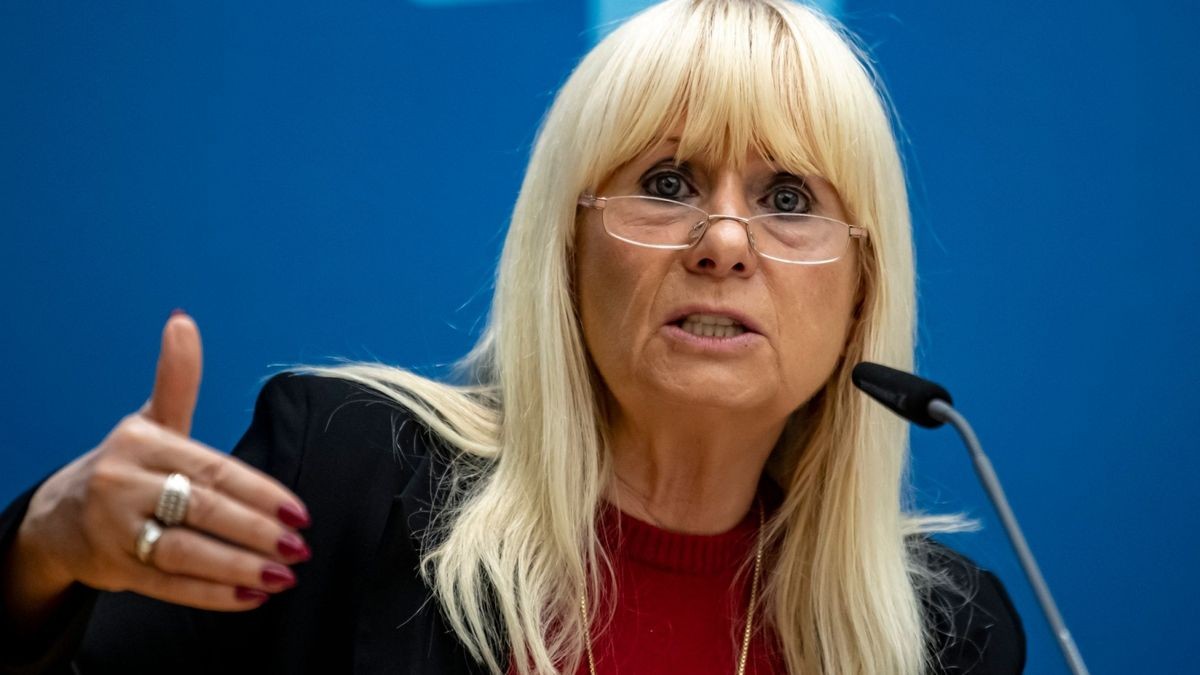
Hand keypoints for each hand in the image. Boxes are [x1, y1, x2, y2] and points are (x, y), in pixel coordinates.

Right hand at [11, 311, 310, 613]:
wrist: (58, 515)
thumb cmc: (127, 465)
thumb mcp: (151, 420)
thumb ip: (176, 378)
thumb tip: (183, 319)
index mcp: (143, 444)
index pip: (213, 470)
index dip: (259, 492)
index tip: (299, 511)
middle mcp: (124, 485)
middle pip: (202, 510)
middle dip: (255, 531)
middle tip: (300, 545)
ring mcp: (117, 530)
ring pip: (185, 552)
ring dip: (238, 567)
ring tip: (284, 575)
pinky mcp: (116, 569)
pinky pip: (170, 586)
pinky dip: (213, 594)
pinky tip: (253, 597)